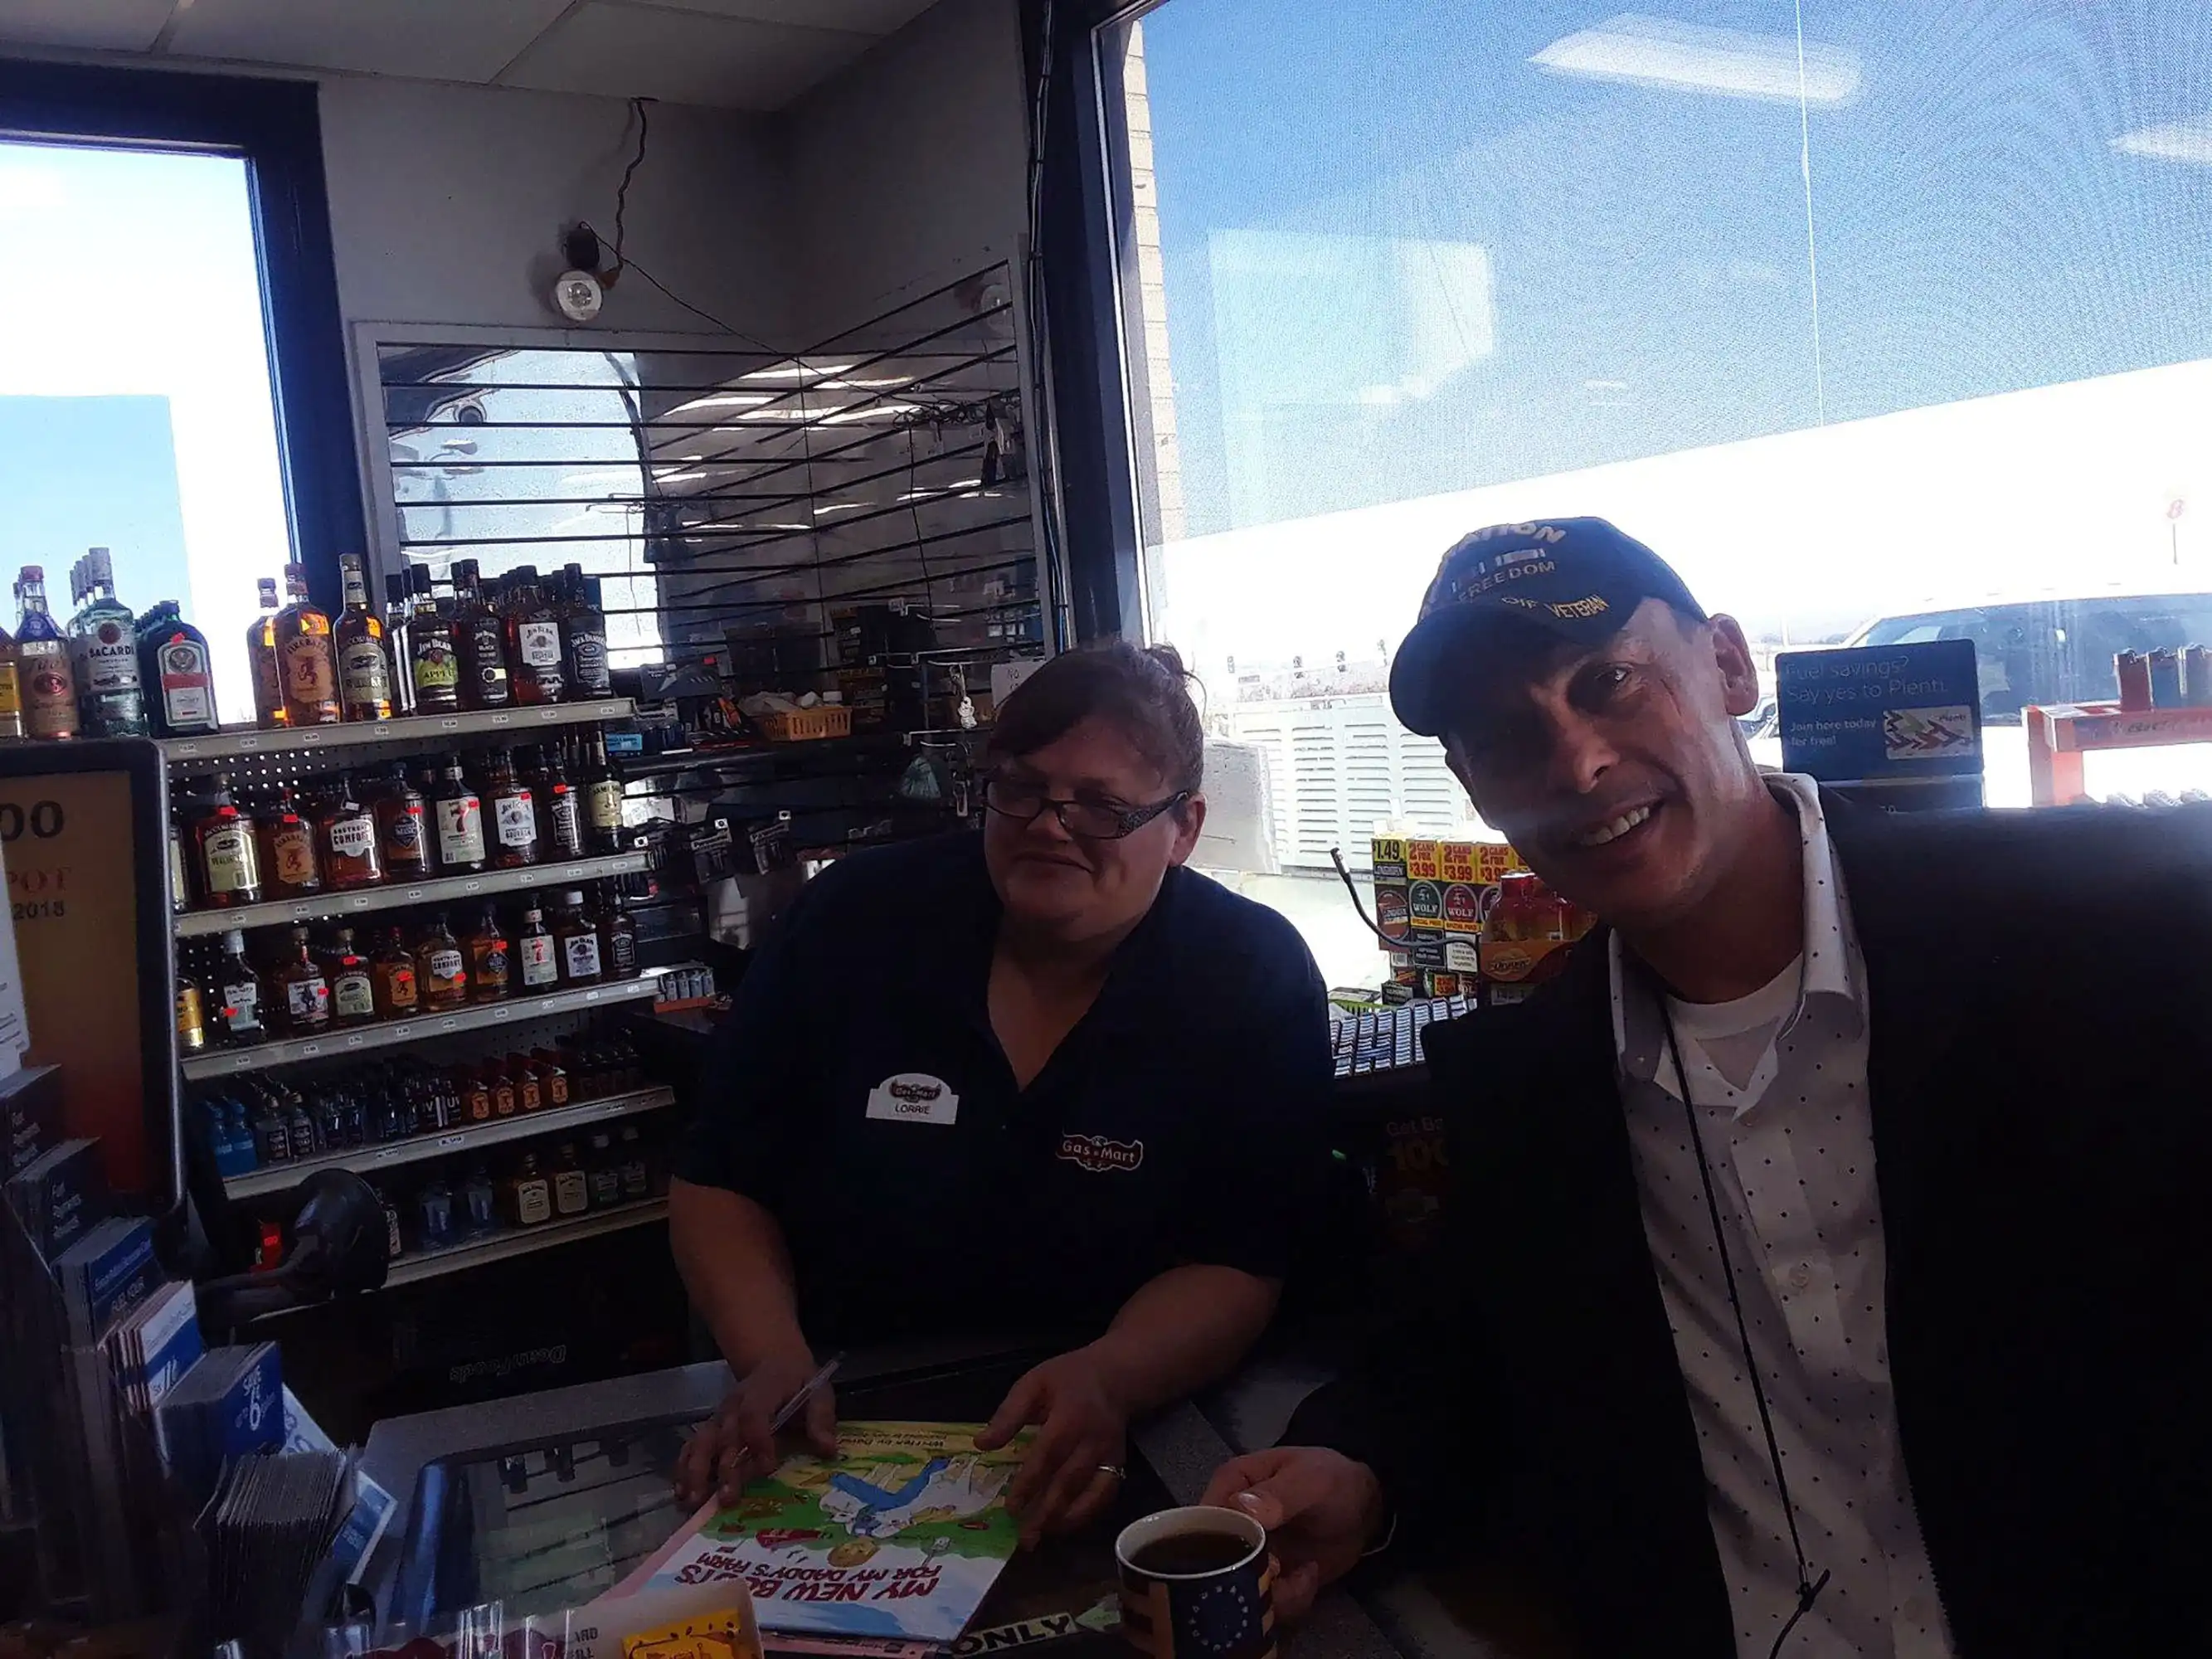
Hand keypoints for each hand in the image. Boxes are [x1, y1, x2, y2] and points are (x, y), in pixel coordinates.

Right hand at [675, 1349, 837, 1506]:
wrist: (776, 1363)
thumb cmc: (799, 1383)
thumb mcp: (818, 1392)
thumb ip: (821, 1418)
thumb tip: (827, 1449)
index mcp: (762, 1391)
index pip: (753, 1415)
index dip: (758, 1441)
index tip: (768, 1467)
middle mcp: (734, 1404)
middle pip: (725, 1436)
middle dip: (724, 1469)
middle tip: (726, 1499)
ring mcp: (719, 1416)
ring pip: (702, 1442)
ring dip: (696, 1471)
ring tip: (692, 1501)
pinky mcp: (711, 1428)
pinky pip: (692, 1446)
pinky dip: (684, 1467)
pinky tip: (681, 1492)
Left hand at [976, 1346, 1130, 1547]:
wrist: (1114, 1376)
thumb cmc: (1067, 1378)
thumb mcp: (1033, 1383)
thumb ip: (1008, 1414)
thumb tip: (981, 1444)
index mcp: (1069, 1416)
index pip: (1047, 1456)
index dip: (1029, 1484)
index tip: (1011, 1508)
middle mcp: (1092, 1439)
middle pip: (1068, 1481)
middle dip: (1046, 1512)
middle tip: (1025, 1537)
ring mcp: (1109, 1454)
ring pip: (1089, 1493)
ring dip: (1066, 1518)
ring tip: (1042, 1536)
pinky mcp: (1118, 1463)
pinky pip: (1105, 1494)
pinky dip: (1088, 1513)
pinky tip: (1066, 1525)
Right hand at [1200, 1447, 1385, 1620]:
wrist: (1363, 1508)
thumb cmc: (1332, 1481)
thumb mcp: (1310, 1480)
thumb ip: (1277, 1495)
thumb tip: (1239, 1507)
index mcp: (1229, 1487)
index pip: (1203, 1522)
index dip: (1222, 1546)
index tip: (1256, 1554)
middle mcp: (1230, 1524)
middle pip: (1217, 1565)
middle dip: (1247, 1578)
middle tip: (1280, 1570)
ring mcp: (1247, 1555)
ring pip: (1239, 1591)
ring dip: (1273, 1594)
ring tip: (1304, 1574)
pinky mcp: (1265, 1579)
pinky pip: (1264, 1603)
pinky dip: (1288, 1600)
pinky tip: (1309, 1575)